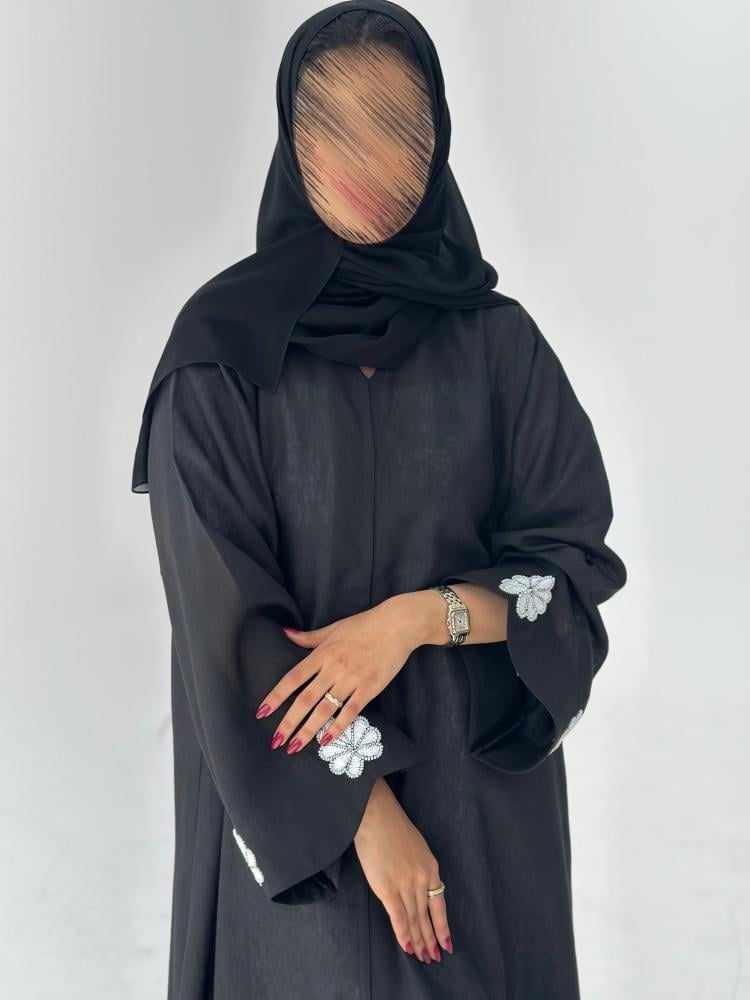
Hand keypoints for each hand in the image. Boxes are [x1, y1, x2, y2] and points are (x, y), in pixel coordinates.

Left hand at [254, 593, 435, 752]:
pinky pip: (350, 712)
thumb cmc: (364, 624)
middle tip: (275, 741)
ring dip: (308, 730)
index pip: (293, 678)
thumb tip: (284, 633)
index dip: (276, 696)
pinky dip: (338, 727)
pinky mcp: (369, 688)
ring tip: (295, 747)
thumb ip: (308, 637)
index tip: (262, 711)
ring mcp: (351, 680)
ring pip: (325, 710)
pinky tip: (327, 741)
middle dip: (288, 722)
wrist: (397, 625)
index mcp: (322, 653)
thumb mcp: (333, 628)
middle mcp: (333, 668)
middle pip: (305, 699)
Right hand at [354, 777, 451, 962]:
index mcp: (430, 867)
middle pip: (427, 916)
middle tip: (435, 958)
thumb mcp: (416, 846)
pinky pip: (399, 917)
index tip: (447, 944)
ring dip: (420, 941)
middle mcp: (421, 879)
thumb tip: (416, 885)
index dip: (442, 926)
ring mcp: (406, 885)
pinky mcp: (388, 888)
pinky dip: (404, 934)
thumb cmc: (391, 826)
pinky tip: (408, 947)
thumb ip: (418, 866)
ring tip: (424, 957)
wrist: (376, 815)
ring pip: (415, 920)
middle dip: (432, 939)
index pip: (439, 904)